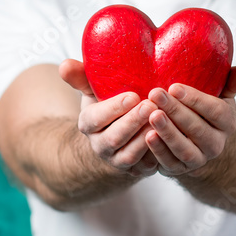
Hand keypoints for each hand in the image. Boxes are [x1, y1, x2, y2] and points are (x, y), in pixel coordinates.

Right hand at [58, 59, 159, 177]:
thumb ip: (80, 77)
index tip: (133, 96)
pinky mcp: (136, 170)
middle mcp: (100, 145)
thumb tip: (64, 65)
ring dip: (146, 139)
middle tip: (151, 105)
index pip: (95, 118)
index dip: (114, 108)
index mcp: (88, 123)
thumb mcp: (93, 90)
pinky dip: (158, 153)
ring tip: (162, 120)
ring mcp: (118, 161)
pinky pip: (147, 166)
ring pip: (130, 155)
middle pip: (114, 138)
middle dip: (133, 122)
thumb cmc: (108, 103)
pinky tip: (170, 137)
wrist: (120, 133)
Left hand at [140, 64, 235, 176]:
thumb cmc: (205, 110)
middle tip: (156, 94)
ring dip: (167, 132)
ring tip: (152, 115)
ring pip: (184, 148)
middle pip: (197, 129)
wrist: (198, 142)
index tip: (174, 86)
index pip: (216, 111)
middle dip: (176, 111)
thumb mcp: (222, 94)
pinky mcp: (180, 169)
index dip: (196, 100)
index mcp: (227, 123)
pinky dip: (158, 151)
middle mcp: (216, 144)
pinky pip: (170, 162)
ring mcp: (198, 159)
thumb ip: (234, 80)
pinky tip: (147, 136)